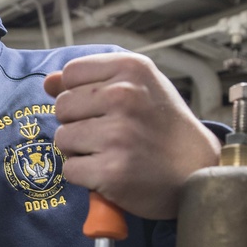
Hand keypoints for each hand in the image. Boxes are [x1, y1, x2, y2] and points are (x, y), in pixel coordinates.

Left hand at [44, 52, 220, 219]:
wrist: (197, 171)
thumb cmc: (164, 128)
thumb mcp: (139, 88)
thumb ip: (93, 80)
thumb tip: (49, 82)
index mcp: (131, 69)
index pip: (71, 73)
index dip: (79, 93)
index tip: (102, 108)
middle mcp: (124, 97)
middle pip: (62, 106)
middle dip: (77, 123)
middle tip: (109, 134)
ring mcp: (118, 135)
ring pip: (63, 139)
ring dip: (80, 151)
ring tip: (110, 153)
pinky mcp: (112, 171)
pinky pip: (70, 170)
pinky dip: (85, 176)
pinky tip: (110, 172)